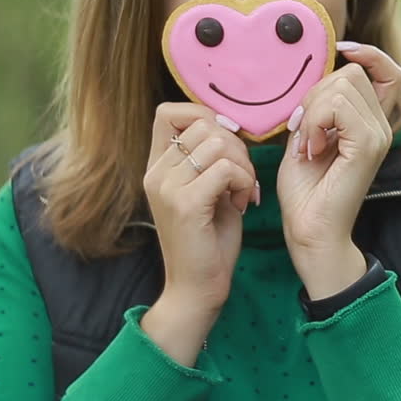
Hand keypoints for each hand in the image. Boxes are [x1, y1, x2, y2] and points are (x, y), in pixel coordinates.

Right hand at [143, 102, 257, 314]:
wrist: (197, 289)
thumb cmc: (208, 240)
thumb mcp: (208, 189)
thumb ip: (210, 158)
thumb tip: (229, 126)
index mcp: (157, 166)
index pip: (169, 111)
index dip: (204, 116)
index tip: (227, 146)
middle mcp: (156, 172)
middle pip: (204, 124)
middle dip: (236, 146)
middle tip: (243, 179)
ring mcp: (167, 187)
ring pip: (218, 143)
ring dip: (244, 166)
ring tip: (243, 192)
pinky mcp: (185, 203)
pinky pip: (226, 168)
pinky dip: (245, 182)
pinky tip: (243, 203)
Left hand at [277, 42, 400, 297]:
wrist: (309, 231)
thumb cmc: (305, 190)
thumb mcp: (309, 134)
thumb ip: (319, 105)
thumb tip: (320, 73)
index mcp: (371, 122)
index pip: (386, 70)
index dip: (367, 54)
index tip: (340, 54)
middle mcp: (381, 126)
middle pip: (351, 73)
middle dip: (316, 94)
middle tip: (304, 132)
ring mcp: (378, 135)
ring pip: (342, 85)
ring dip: (311, 111)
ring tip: (307, 144)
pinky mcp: (367, 146)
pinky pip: (336, 107)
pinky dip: (314, 122)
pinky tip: (311, 149)